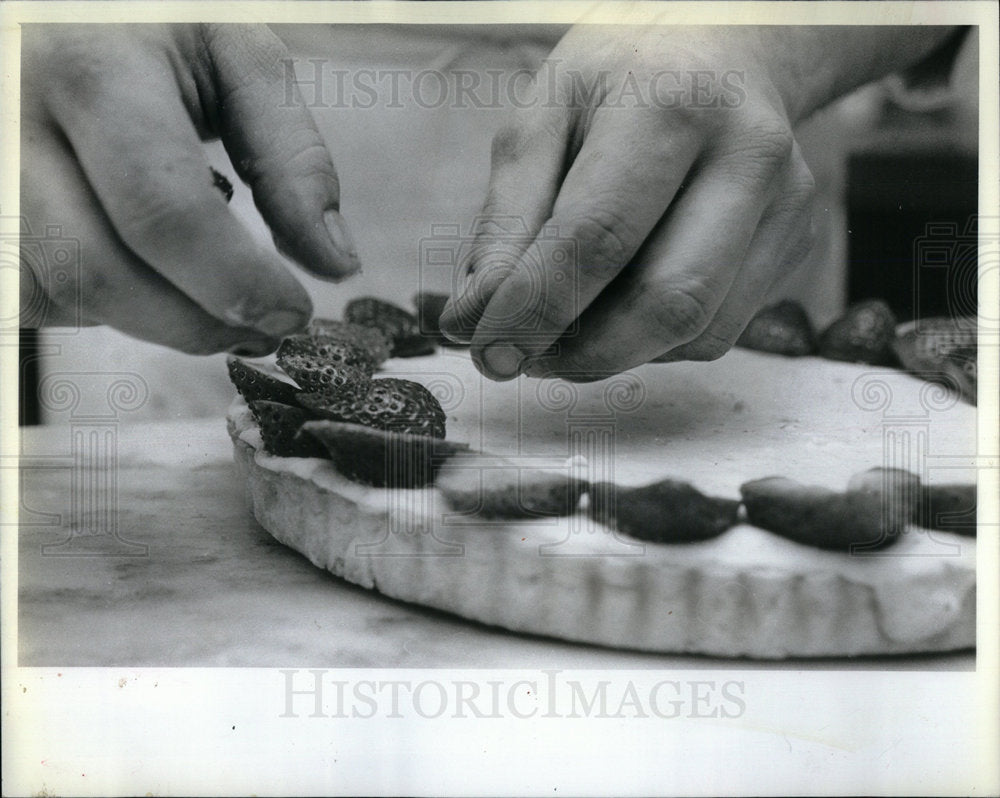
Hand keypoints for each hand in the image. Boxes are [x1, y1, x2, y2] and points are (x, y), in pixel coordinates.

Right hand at [20, 24, 359, 353]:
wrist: (55, 14)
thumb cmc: (150, 28)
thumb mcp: (234, 58)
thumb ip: (293, 159)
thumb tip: (335, 265)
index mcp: (92, 68)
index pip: (164, 210)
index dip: (237, 282)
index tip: (293, 312)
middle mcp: (10, 121)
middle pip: (98, 272)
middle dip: (195, 324)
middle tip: (260, 325)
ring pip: (60, 295)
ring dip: (151, 321)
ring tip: (210, 294)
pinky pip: (32, 293)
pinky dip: (102, 305)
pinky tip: (139, 265)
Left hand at [439, 25, 961, 380]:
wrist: (726, 46)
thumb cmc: (621, 80)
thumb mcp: (542, 117)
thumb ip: (506, 220)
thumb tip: (474, 320)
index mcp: (671, 105)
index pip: (598, 235)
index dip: (537, 308)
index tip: (488, 353)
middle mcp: (747, 155)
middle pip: (667, 300)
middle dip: (583, 352)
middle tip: (526, 357)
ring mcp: (787, 203)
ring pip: (696, 331)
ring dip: (615, 352)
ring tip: (568, 325)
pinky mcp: (796, 242)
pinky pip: (717, 331)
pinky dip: (654, 341)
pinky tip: (625, 302)